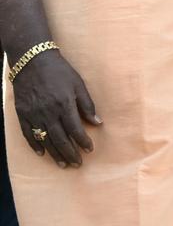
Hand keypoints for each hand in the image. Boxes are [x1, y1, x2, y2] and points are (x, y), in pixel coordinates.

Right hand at [11, 50, 101, 166]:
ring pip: (45, 139)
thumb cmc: (59, 71)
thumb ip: (87, 105)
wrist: (32, 61)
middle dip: (70, 153)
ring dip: (55, 153)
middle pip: (60, 138)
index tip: (90, 150)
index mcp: (64, 104)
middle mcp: (48, 112)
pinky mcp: (22, 113)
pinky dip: (35, 144)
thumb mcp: (78, 84)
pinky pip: (28, 133)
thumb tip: (98, 122)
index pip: (75, 129)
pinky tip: (42, 153)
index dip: (83, 141)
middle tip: (78, 164)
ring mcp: (33, 113)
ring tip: (63, 164)